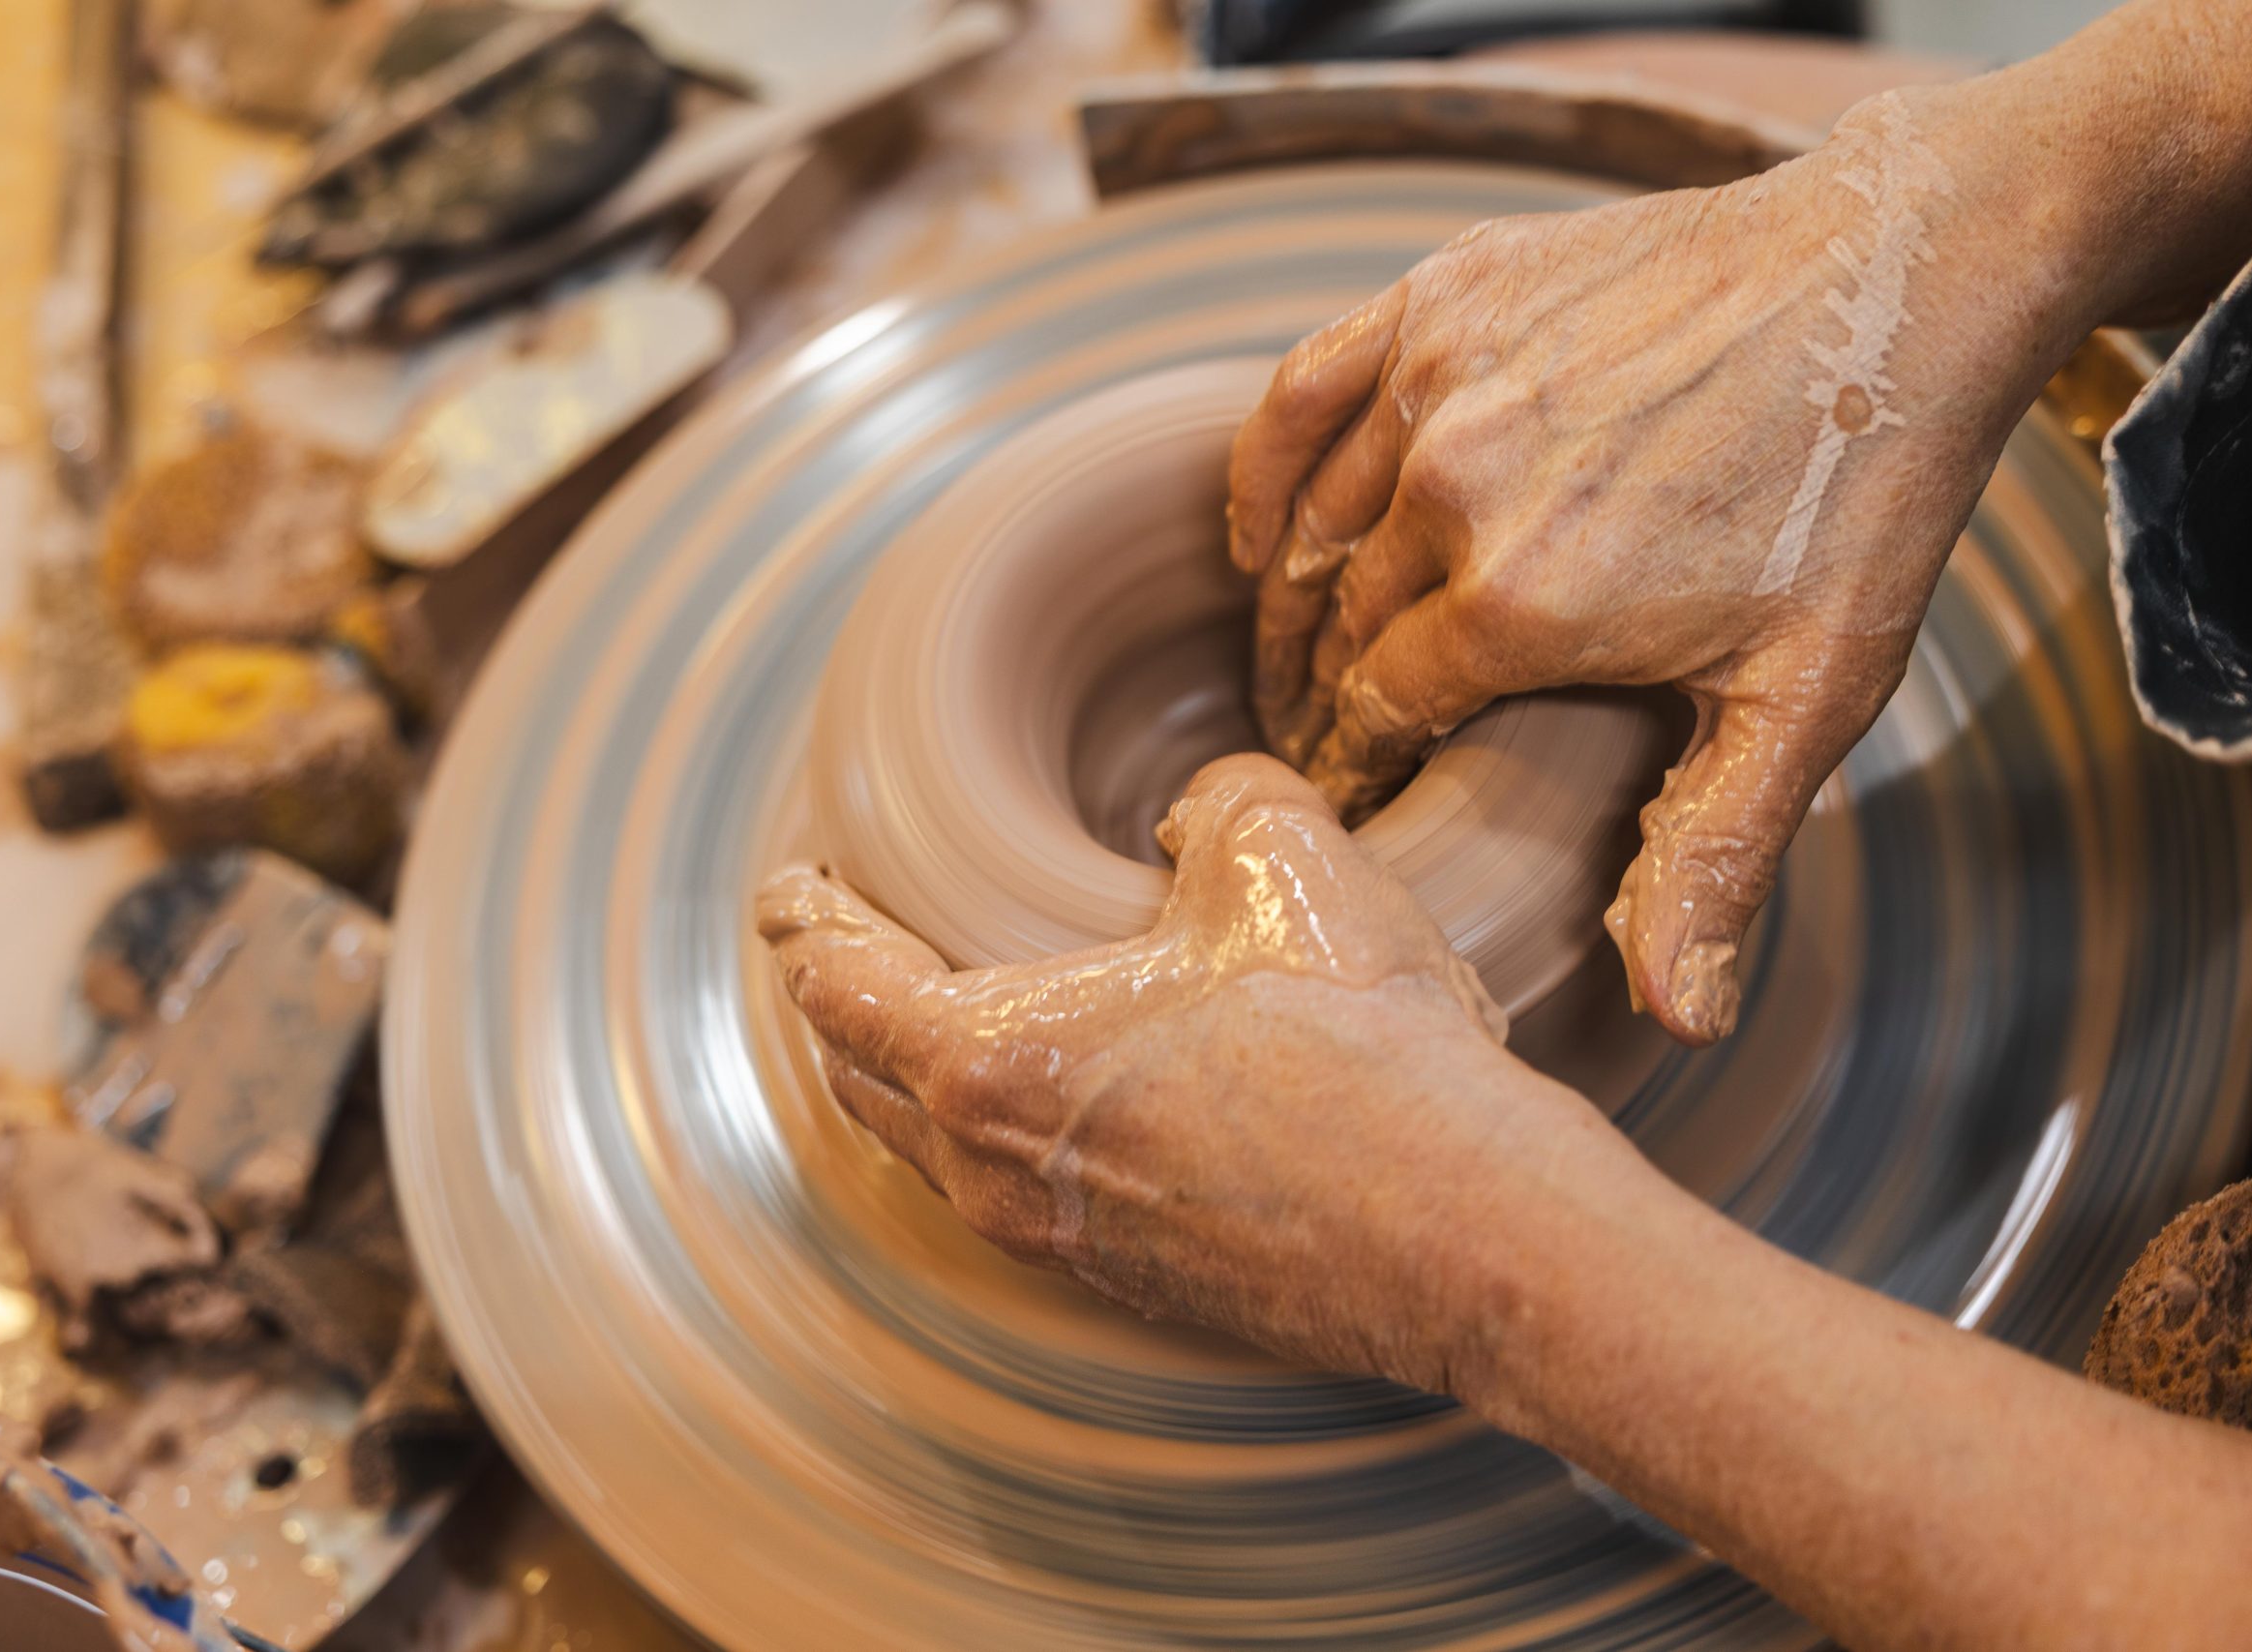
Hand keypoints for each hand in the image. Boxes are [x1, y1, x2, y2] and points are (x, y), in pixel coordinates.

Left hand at [757, 754, 1581, 1387]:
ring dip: (910, 1083)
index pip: (843, 985)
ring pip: (936, 1155)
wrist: (1464, 1227)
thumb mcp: (1280, 857)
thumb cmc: (1359, 1045)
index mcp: (990, 1062)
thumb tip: (1191, 815)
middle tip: (840, 950)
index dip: (805, 925)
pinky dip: (991, 1139)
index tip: (788, 892)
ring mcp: (1061, 1244)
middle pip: (863, 1082)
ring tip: (930, 1024)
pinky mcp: (1134, 1283)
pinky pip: (1017, 1200)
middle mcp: (997, 1172)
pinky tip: (1055, 1104)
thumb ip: (1213, 801)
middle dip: (839, 1010)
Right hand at [1229, 93, 2081, 1044]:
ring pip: (1310, 521)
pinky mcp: (1441, 293)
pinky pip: (1300, 392)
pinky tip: (1258, 528)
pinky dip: (1263, 469)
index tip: (1348, 798)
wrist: (1906, 272)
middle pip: (1332, 623)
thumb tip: (1677, 1021)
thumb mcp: (1803, 698)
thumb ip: (1710, 857)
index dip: (1353, 766)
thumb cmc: (1862, 488)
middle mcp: (1453, 488)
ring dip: (1287, 600)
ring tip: (1293, 654)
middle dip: (1314, 697)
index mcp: (1522, 602)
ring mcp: (1438, 376)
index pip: (1375, 710)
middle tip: (1317, 740)